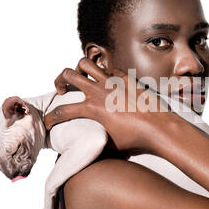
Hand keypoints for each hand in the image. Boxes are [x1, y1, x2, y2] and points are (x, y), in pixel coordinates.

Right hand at [44, 58, 175, 152]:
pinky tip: (106, 83)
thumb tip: (90, 145)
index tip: (49, 123)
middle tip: (62, 90)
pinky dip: (102, 74)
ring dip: (79, 69)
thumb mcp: (110, 145)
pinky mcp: (126, 77)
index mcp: (92, 109)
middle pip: (67, 75)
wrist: (160, 128)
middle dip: (59, 81)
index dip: (50, 119)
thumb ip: (96, 141)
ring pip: (86, 63)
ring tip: (81, 78)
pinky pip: (108, 68)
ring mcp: (112, 81)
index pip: (61, 112)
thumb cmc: (136, 140)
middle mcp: (99, 91)